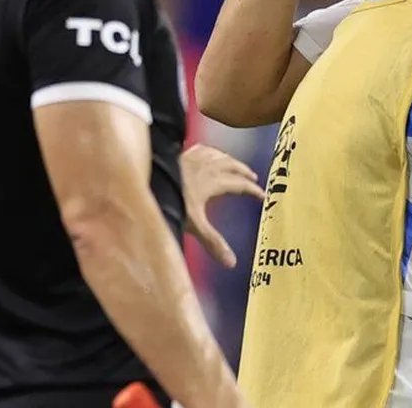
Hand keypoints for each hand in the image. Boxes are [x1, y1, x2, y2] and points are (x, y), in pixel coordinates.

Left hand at [180, 144, 265, 267]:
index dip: (253, 190)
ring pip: (220, 155)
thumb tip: (232, 263)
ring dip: (231, 160)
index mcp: (215, 182)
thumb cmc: (171, 200)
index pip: (240, 185)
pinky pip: (203, 149)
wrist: (148, 181)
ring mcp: (194, 158)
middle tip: (253, 178)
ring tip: (235, 164)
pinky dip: (212, 151)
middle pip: (233, 166)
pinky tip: (209, 153)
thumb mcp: (194, 225)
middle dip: (244, 172)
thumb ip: (213, 242)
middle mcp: (208, 167)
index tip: (263, 195)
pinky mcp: (182, 154)